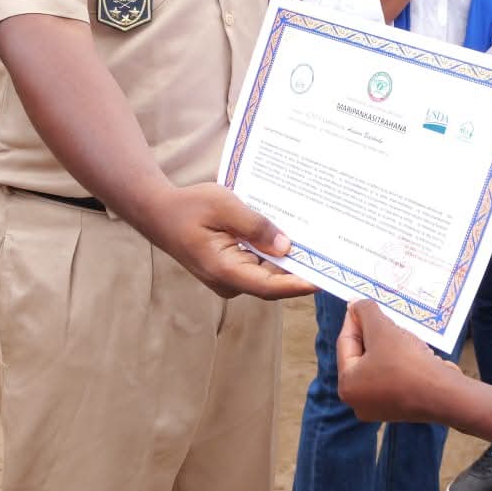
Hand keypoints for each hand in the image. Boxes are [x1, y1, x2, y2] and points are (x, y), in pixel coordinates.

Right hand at [145, 183, 316, 299]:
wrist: (158, 212)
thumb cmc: (189, 206)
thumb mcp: (224, 205)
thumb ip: (255, 225)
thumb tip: (286, 246)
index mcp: (224, 270)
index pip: (270, 286)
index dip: (299, 284)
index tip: (325, 277)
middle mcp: (228, 281)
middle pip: (273, 281)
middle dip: (301, 270)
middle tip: (332, 256)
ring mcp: (229, 277)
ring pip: (267, 273)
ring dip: (289, 261)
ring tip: (319, 245)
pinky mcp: (230, 268)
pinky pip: (258, 265)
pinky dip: (275, 255)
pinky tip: (292, 238)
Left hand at [337, 299, 460, 422]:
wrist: (443, 393)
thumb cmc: (406, 362)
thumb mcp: (382, 329)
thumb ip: (366, 312)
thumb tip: (356, 304)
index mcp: (347, 385)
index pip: (345, 342)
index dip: (354, 318)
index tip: (360, 301)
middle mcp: (359, 401)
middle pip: (362, 354)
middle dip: (373, 332)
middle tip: (383, 313)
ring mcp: (380, 406)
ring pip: (379, 364)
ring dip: (389, 344)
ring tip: (401, 330)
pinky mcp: (400, 407)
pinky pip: (393, 375)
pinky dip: (400, 360)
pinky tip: (413, 349)